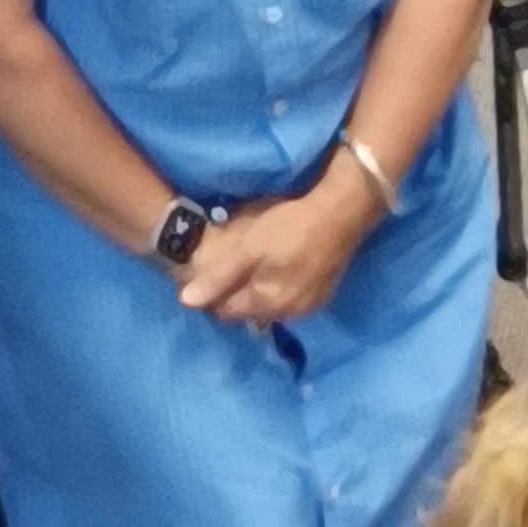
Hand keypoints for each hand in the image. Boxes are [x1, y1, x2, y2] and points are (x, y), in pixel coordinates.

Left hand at [179, 180, 365, 326]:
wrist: (343, 212)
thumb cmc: (290, 226)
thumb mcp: (248, 247)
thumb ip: (218, 277)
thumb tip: (185, 302)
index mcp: (266, 305)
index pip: (226, 313)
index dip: (211, 295)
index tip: (205, 275)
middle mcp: (288, 314)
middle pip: (249, 313)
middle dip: (234, 296)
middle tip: (224, 269)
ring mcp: (309, 307)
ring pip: (270, 308)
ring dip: (257, 293)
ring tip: (249, 268)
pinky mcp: (322, 294)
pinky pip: (289, 300)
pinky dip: (277, 289)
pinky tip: (276, 269)